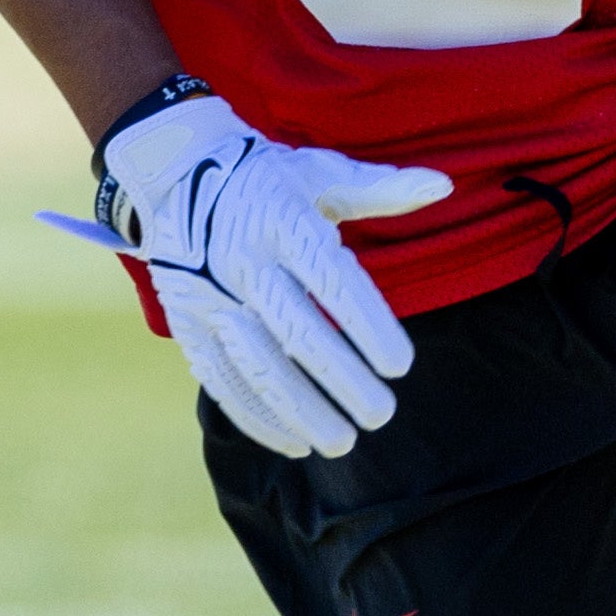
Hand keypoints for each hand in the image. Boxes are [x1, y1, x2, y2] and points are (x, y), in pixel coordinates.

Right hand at [41, 92, 449, 457]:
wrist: (172, 176)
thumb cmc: (266, 179)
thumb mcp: (320, 173)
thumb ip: (381, 189)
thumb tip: (442, 187)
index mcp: (283, 222)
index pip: (331, 282)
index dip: (367, 327)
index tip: (401, 366)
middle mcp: (243, 261)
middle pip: (297, 334)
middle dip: (342, 382)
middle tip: (382, 416)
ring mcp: (209, 296)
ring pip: (258, 366)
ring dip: (301, 411)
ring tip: (342, 442)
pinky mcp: (187, 322)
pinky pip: (221, 379)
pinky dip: (257, 417)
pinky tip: (295, 441)